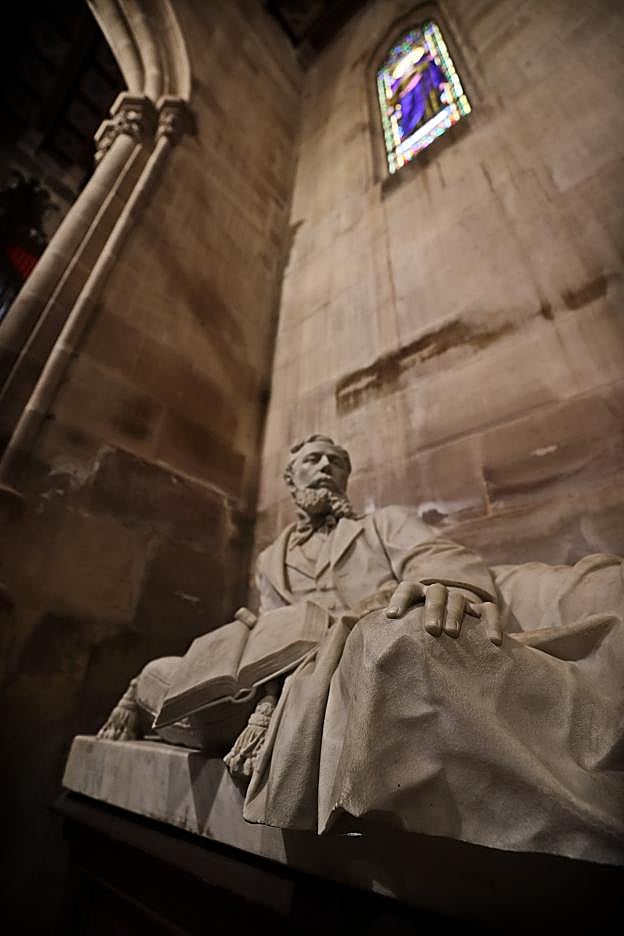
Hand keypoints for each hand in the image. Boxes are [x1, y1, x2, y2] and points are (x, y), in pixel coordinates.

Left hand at [385, 581, 501, 645]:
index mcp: (419, 595)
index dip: (399, 600)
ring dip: (454, 614)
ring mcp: (461, 601)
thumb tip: (372, 649)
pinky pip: (489, 611)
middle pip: (435, 592)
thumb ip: (394, 636)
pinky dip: (491, 623)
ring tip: (451, 633)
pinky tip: (493, 641)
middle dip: (433, 609)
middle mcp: (439, 594)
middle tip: (431, 629)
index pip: (408, 589)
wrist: (451, 631)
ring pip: (458, 599)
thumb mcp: (407, 633)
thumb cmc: (421, 637)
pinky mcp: (481, 610)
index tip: (391, 616)